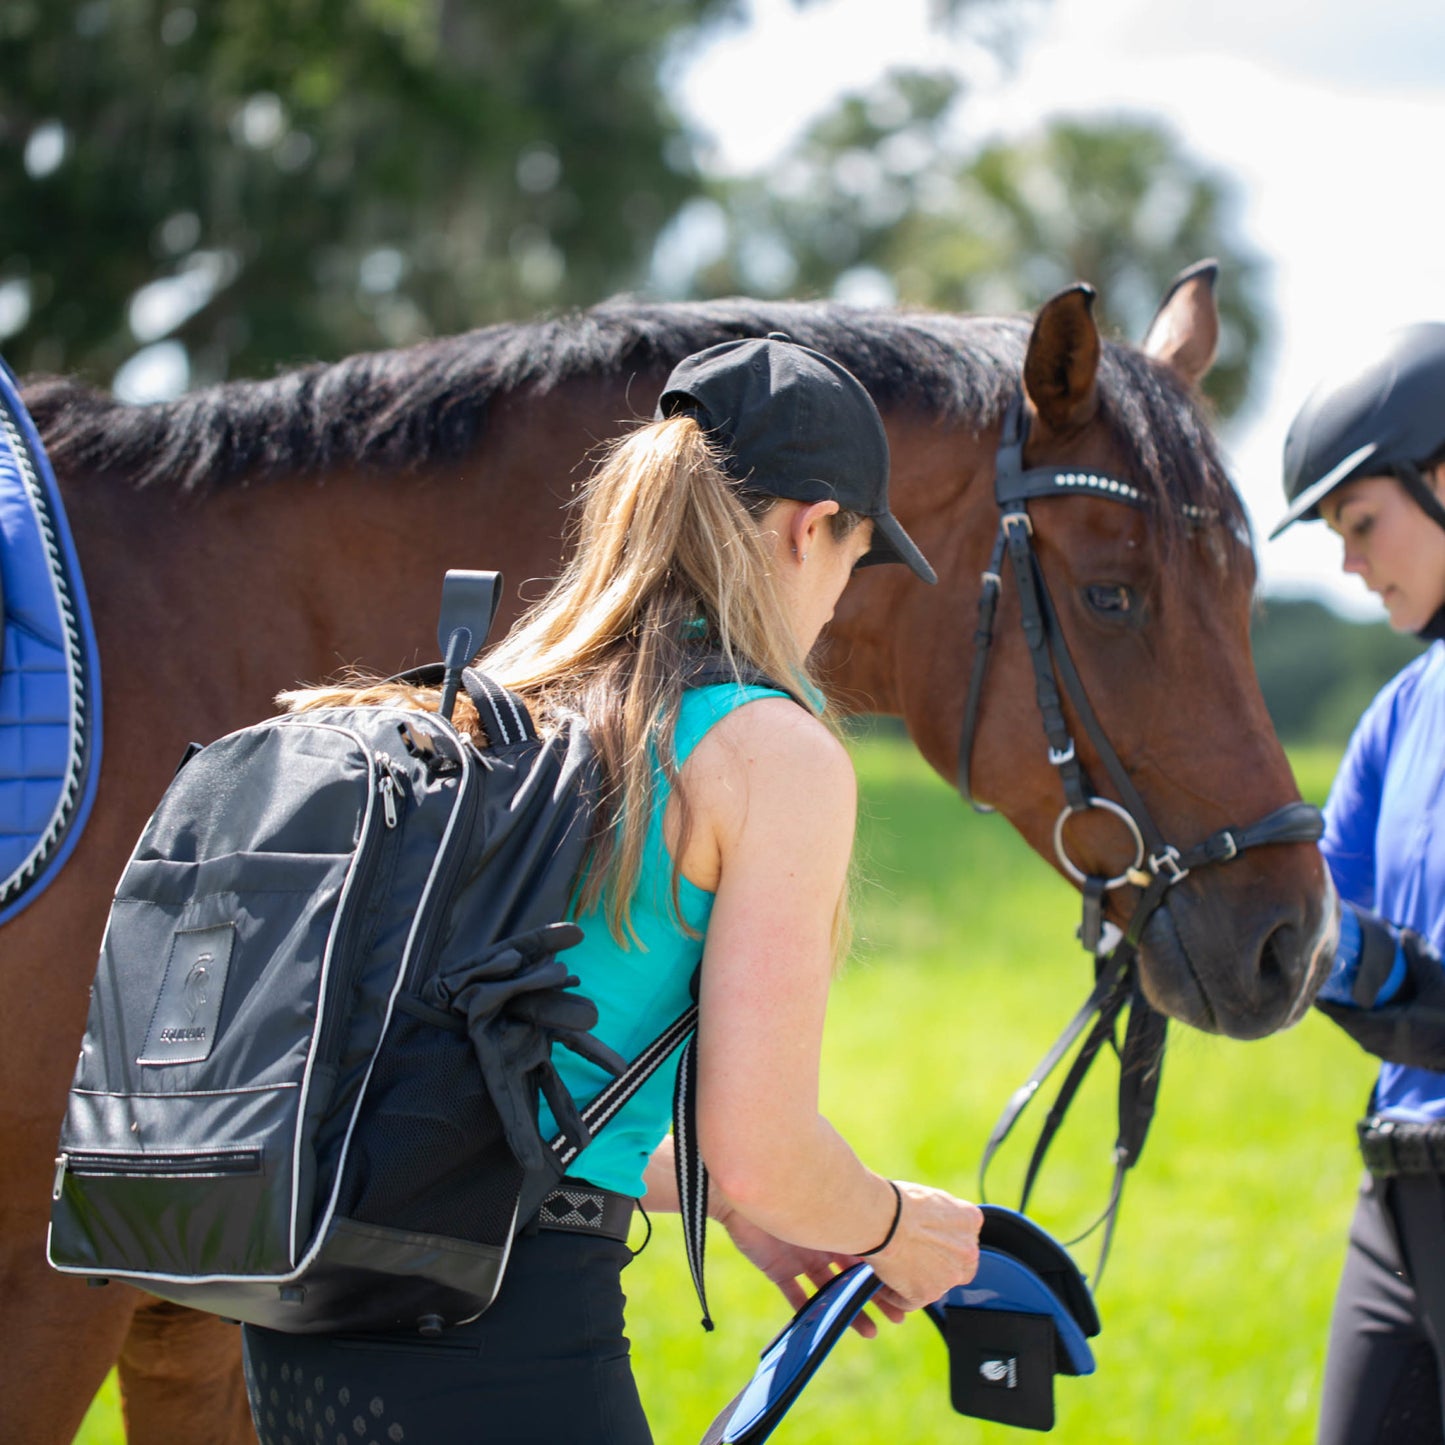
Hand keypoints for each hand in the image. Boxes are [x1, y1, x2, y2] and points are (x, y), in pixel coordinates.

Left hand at [714, 1201, 898, 1336]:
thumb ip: (846, 1201)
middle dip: (875, 1296)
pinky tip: (824, 1329)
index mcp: (834, 1221)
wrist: (740, 1183)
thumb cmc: (783, 1180)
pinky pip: (795, 1296)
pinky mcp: (778, 1269)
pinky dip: (807, 1312)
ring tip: (872, 1330)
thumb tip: (883, 1201)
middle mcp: (821, 1240)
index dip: (884, 1272)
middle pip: (853, 1275)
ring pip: (830, 1290)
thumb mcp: (822, 1195)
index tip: (905, 1289)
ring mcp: (800, 1256)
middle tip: (898, 1317)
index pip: (866, 1252)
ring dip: (849, 1310)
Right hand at [866, 1180, 982, 1315]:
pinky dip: (896, 1295)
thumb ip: (943, 1216)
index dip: (942, 1243)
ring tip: (889, 1268)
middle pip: (955, 1266)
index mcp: (970, 1220)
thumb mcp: (931, 1198)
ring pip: (934, 1285)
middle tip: (908, 1257)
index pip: (963, 1239)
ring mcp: (950, 1275)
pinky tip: (882, 1281)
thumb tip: (935, 1226)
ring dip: (915, 1281)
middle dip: (935, 1265)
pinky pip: (911, 1301)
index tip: (924, 1241)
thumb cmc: (897, 1202)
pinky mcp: (929, 1294)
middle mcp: (968, 1251)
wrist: (883, 1218)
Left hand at [1316, 907, 1444, 1068]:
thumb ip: (1420, 957)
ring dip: (1340, 1010)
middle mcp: (1376, 1043)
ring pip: (1350, 1028)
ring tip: (1329, 987)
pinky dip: (1354, 1019)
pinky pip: (1362, 1034)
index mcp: (1382, 1028)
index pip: (1339, 1013)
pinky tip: (1351, 1004)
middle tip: (1318, 975)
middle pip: (1340, 1020)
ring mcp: (1381, 1050)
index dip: (1323, 996)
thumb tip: (1401, 930)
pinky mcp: (1388, 1053)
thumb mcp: (1438, 985)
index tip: (1314, 975)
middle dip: (1329, 999)